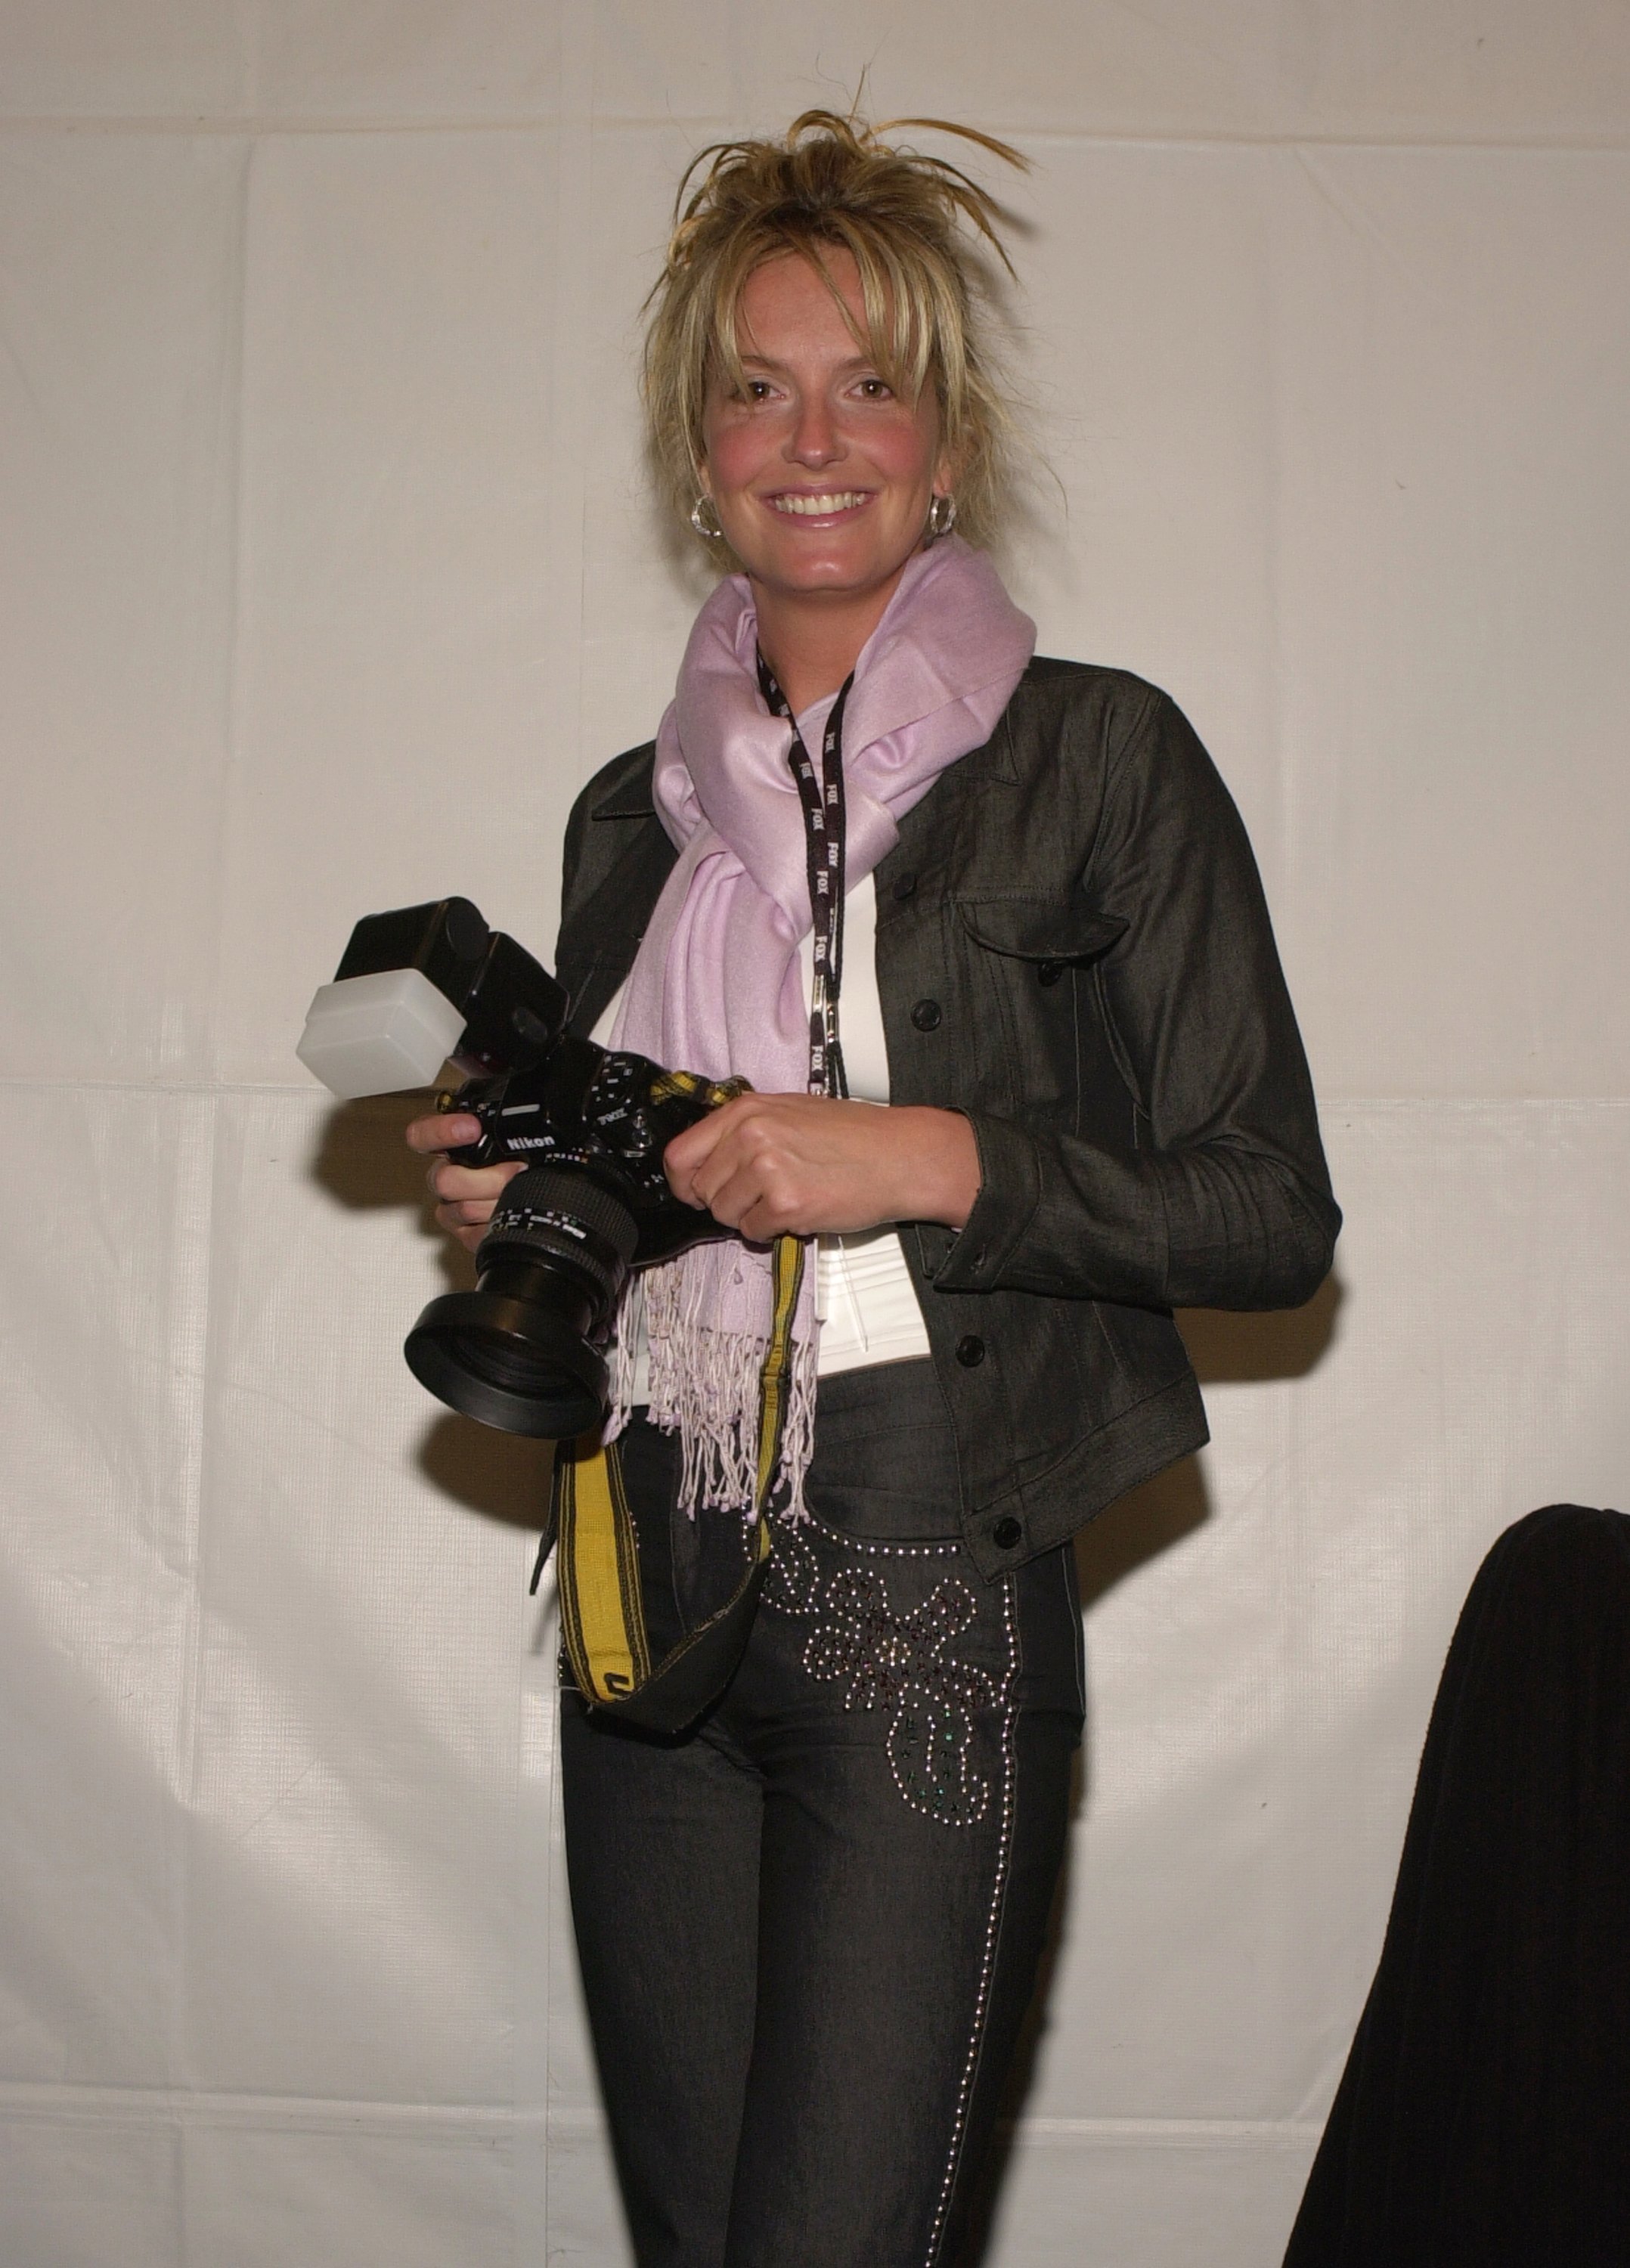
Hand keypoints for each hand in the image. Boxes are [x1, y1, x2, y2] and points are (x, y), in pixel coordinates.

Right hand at [404, 1110, 525, 1253]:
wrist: (540, 1198)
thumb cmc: (525, 1161)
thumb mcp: (514, 1135)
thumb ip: (506, 1123)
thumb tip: (518, 1112)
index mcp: (451, 1145)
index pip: (422, 1135)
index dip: (441, 1132)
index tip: (472, 1128)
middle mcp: (446, 1176)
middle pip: (443, 1180)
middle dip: (486, 1178)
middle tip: (517, 1170)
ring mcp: (453, 1207)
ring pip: (462, 1209)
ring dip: (498, 1202)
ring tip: (521, 1191)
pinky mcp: (466, 1233)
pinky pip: (475, 1235)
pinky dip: (500, 1224)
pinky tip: (512, 1212)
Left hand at [661, 1094, 980, 1242]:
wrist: (899, 1156)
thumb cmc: (853, 1136)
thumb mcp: (788, 1113)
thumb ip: (744, 1131)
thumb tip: (708, 1162)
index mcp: (746, 1110)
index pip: (680, 1154)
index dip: (687, 1182)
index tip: (700, 1192)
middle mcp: (750, 1135)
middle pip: (702, 1190)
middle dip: (728, 1201)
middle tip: (763, 1196)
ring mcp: (767, 1168)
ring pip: (725, 1214)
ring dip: (751, 1216)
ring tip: (787, 1199)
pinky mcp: (786, 1202)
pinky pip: (754, 1232)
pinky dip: (774, 1231)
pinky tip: (801, 1211)